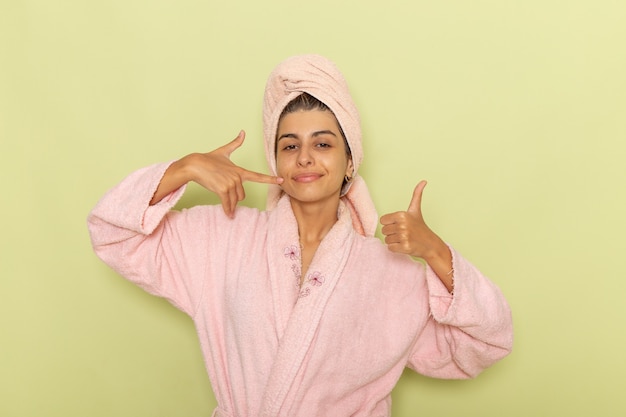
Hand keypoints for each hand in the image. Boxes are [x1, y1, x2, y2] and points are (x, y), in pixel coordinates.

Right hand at [151, 131, 282, 216]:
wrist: (195, 164)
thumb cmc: (208, 159)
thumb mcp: (224, 151)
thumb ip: (235, 143)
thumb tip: (243, 132)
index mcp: (239, 170)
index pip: (258, 176)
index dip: (270, 179)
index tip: (281, 180)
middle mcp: (237, 177)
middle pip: (242, 195)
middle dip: (235, 197)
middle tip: (225, 194)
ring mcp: (230, 184)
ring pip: (235, 200)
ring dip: (230, 204)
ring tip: (223, 202)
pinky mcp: (222, 190)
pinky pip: (227, 203)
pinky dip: (228, 210)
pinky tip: (228, 215)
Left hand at [380, 181, 440, 258]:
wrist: (430, 244)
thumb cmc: (420, 227)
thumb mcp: (416, 210)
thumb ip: (417, 195)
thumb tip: (423, 181)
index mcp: (402, 214)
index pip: (383, 221)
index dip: (390, 224)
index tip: (400, 225)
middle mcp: (403, 225)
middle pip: (384, 231)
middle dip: (392, 233)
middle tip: (403, 233)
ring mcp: (404, 236)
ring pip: (386, 240)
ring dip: (394, 241)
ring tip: (404, 239)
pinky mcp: (405, 247)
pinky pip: (390, 248)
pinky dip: (396, 248)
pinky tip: (404, 245)